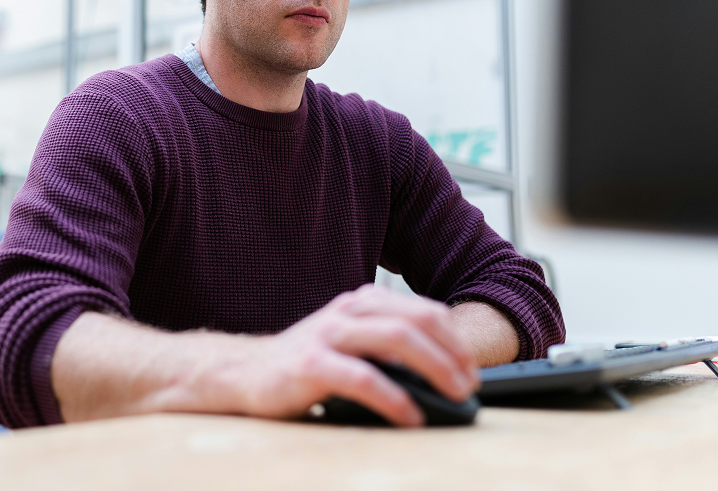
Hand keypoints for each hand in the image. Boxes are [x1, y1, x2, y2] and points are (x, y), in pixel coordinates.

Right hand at [227, 284, 478, 426]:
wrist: (245, 372)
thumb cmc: (306, 361)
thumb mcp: (348, 340)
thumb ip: (384, 343)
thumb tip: (440, 370)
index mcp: (360, 302)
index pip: (422, 310)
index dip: (454, 338)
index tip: (472, 368)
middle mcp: (346, 311)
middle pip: (414, 321)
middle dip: (451, 353)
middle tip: (469, 384)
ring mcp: (327, 335)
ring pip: (394, 339)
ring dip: (433, 368)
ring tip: (453, 395)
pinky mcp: (310, 365)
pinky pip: (362, 378)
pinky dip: (393, 398)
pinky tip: (410, 417)